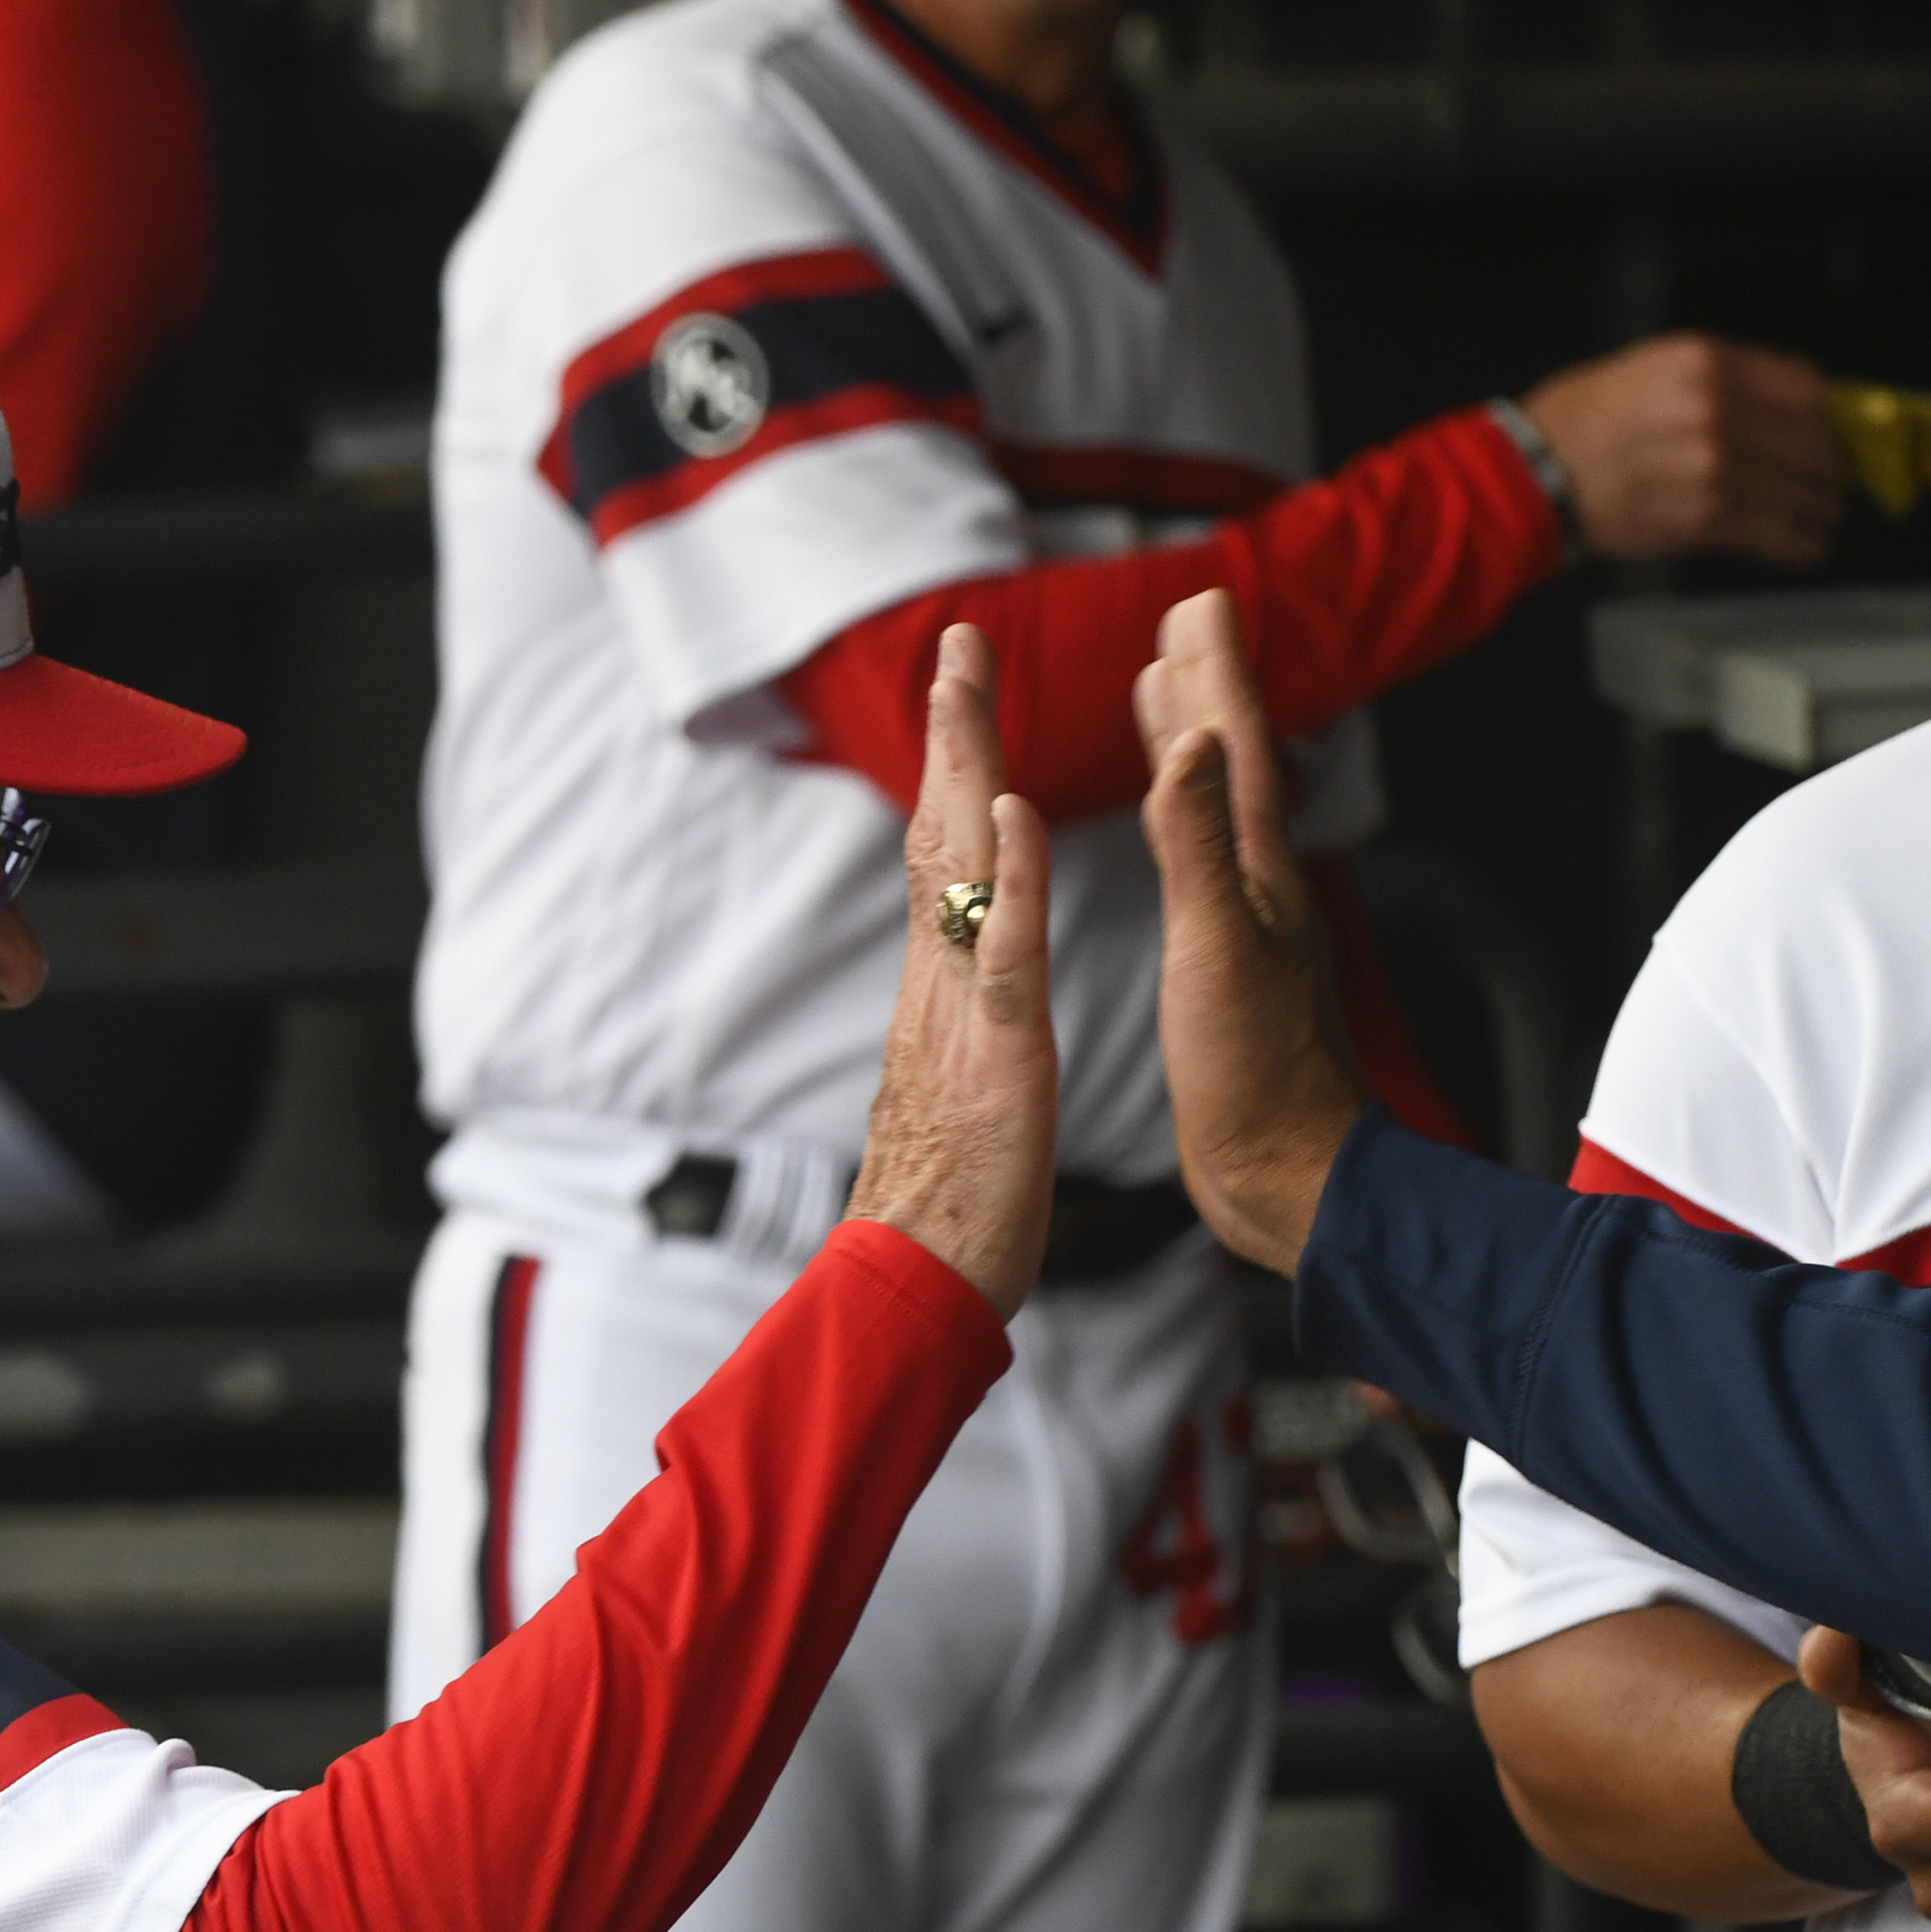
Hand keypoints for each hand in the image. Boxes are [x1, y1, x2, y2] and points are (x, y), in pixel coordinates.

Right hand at [845, 623, 1057, 1318]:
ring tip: (971, 685)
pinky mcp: (997, 1056)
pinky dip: (1013, 879)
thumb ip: (952, 1020)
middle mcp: (940, 983)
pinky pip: (1006, 955)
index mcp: (941, 990)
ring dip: (967, 769)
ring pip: (960, 872)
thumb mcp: (953, 1086)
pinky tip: (1016, 812)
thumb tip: (952, 976)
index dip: (952, 769)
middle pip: (939, 835)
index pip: (943, 856)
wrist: (914, 1289)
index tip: (961, 689)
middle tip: (959, 642)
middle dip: (951, 733)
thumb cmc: (946, 1204)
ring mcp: (962, 1013)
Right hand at [1134, 590, 1367, 1274]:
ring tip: (1164, 701)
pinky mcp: (1225, 968)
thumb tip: (1200, 741)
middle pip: (1230, 764)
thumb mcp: (1214, 946)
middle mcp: (1256, 887)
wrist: (1287, 1176)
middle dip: (1204, 691)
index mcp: (1255, 872)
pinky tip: (1167, 831)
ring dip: (1192, 749)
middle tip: (1183, 625)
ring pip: (1215, 811)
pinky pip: (1198, 861)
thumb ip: (1197, 842)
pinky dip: (1179, 822)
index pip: (1236, 746)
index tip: (1199, 601)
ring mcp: (1244, 926)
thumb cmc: (1254, 1074)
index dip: (1216, 673)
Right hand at [1521, 333, 1840, 566]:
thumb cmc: (1578, 420)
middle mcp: (1718, 408)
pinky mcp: (1706, 517)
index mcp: (1706, 362)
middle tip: (1826, 479)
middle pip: (1810, 439)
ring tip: (1822, 516)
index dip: (1820, 412)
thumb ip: (1714, 379)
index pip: (1804, 384)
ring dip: (1818, 508)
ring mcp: (1715, 465)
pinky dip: (1799, 545)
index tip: (1821, 428)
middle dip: (1825, 466)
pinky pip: (1777, 533)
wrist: (1534, 474)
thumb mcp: (1648, 366)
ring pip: (1801, 490)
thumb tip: (1773, 406)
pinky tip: (1808, 547)